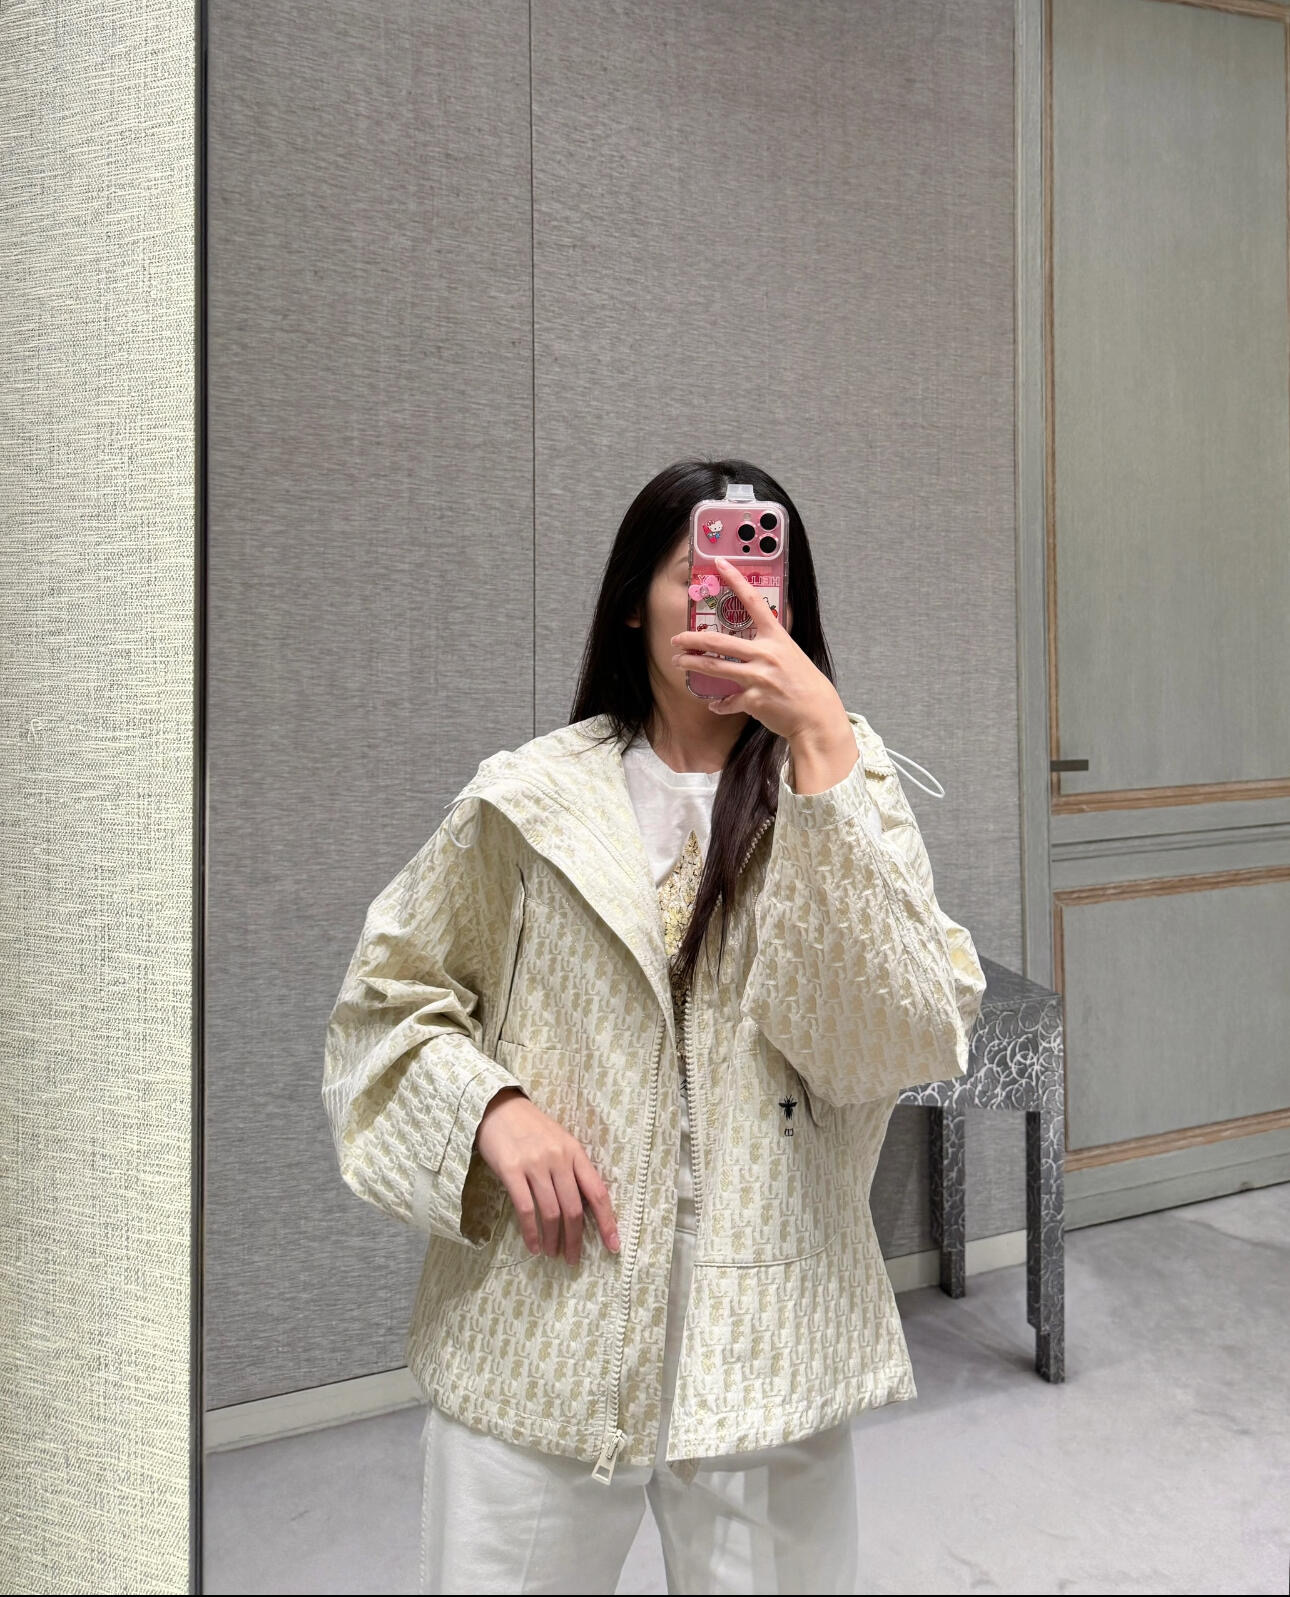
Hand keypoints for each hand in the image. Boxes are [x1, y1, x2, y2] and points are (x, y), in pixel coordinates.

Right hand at [475, 1088, 619, 1265]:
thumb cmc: (532, 1127)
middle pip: (574, 1209)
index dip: (607, 1222)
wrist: (498, 1108)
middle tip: (573, 1259)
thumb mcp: (560, 1141)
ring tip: (552, 1253)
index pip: (597, 1192)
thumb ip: (572, 1169)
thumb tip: (583, 1207)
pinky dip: (531, 1232)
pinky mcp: (511, 1170)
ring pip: (551, 1212)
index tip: (613, 1246)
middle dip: (576, 1239)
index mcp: (576, 1152)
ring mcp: (535, 1164)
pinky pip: (525, 1209)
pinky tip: (532, 1245)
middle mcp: (559, 1159)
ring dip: (553, 1239)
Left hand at [669, 556, 849, 745]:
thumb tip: (750, 643)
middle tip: (676, 639)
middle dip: (691, 640)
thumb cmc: (805, 684)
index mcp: (777, 637)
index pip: (753, 601)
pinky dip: (720, 704)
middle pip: (719, 641)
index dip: (736, 580)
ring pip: (715, 667)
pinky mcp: (754, 699)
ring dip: (692, 664)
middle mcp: (766, 653)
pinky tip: (715, 705)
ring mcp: (758, 677)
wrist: (817, 714)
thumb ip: (769, 646)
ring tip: (678, 662)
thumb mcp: (790, 654)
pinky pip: (727, 700)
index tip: (720, 564)